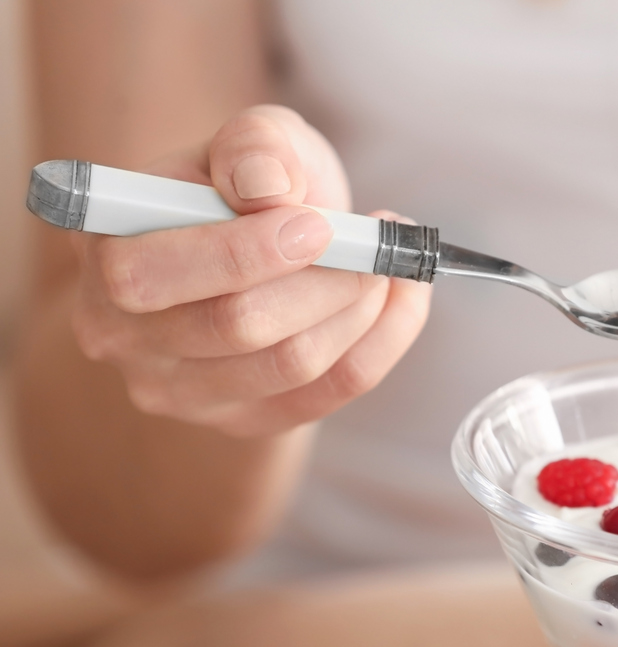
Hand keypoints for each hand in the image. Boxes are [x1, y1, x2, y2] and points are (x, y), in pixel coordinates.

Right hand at [69, 105, 430, 436]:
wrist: (265, 243)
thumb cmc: (248, 186)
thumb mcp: (250, 141)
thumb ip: (253, 146)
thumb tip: (267, 184)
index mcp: (102, 256)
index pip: (150, 276)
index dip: (242, 253)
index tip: (319, 224)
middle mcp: (123, 338)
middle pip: (236, 327)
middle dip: (324, 280)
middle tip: (375, 244)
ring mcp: (182, 393)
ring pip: (291, 365)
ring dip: (360, 308)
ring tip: (388, 262)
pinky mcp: (245, 421)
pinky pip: (330, 392)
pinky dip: (382, 340)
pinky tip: (402, 296)